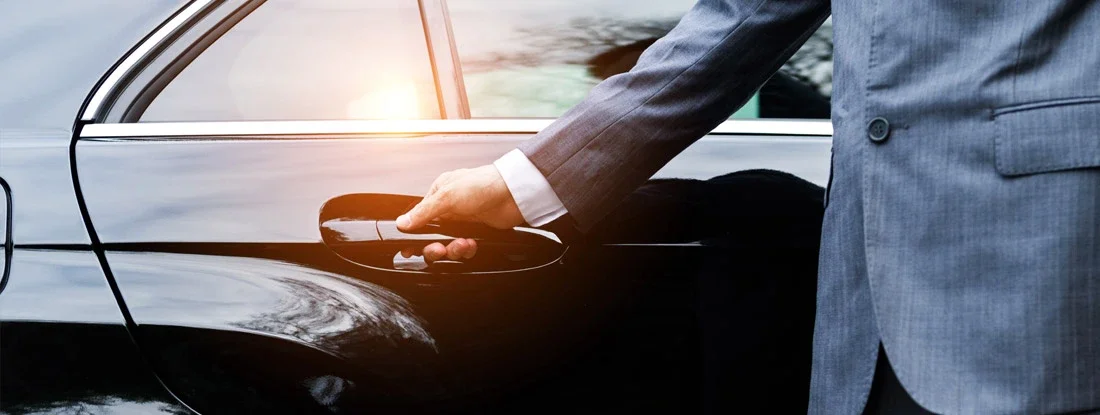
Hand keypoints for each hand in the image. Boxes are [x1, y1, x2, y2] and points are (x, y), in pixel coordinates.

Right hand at [397, 165, 523, 261]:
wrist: (514, 193)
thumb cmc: (484, 184)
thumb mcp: (447, 196)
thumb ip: (424, 212)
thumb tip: (403, 222)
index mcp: (438, 194)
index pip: (419, 219)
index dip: (414, 235)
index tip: (410, 248)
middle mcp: (449, 208)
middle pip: (432, 236)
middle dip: (435, 247)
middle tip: (439, 250)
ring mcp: (463, 220)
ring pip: (448, 244)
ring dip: (453, 249)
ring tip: (461, 245)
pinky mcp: (476, 231)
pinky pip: (464, 248)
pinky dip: (466, 249)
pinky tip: (471, 244)